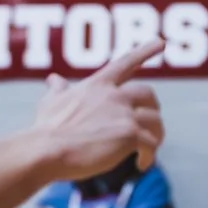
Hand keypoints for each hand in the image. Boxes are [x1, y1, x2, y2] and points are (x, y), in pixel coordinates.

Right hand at [31, 39, 166, 176]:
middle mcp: (115, 95)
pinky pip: (151, 145)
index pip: (126, 62)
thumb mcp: (51, 102)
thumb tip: (52, 79)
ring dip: (156, 135)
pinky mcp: (130, 135)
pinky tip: (142, 164)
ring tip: (149, 149)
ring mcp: (124, 114)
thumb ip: (58, 89)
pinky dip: (149, 156)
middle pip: (148, 94)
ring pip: (155, 121)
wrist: (46, 150)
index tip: (162, 43)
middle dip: (152, 109)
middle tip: (149, 124)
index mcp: (98, 85)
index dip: (145, 51)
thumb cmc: (45, 129)